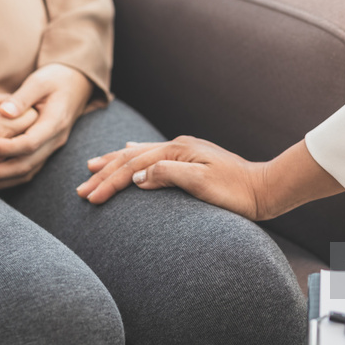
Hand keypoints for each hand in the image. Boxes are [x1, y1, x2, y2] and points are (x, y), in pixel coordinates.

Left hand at [0, 63, 92, 188]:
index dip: (6, 148)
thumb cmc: (54, 80)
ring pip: (27, 171)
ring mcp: (51, 147)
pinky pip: (27, 170)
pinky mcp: (44, 151)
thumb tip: (4, 112)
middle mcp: (55, 139)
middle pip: (27, 164)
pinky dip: (7, 177)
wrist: (76, 85)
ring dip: (1, 178)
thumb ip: (22, 98)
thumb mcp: (39, 82)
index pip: (30, 143)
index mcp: (55, 122)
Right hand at [0, 91, 38, 167]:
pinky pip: (11, 170)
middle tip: (23, 116)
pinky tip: (8, 147)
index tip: (25, 103)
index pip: (33, 117)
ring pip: (22, 155)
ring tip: (14, 130)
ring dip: (22, 143)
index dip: (30, 107)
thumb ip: (7, 102)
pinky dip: (14, 159)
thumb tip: (28, 104)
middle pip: (31, 137)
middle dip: (30, 126)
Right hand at [76, 136, 269, 219]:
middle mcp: (177, 147)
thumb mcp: (201, 183)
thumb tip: (137, 178)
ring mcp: (183, 152)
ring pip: (139, 155)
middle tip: (81, 188)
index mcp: (177, 150)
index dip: (109, 182)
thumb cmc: (236, 191)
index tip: (89, 197)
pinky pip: (152, 155)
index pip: (133, 167)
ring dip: (114, 162)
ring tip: (92, 164)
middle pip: (131, 158)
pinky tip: (128, 151)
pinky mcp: (189, 160)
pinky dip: (135, 155)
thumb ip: (167, 175)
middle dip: (104, 173)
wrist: (264, 189)